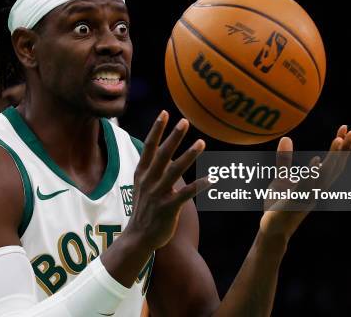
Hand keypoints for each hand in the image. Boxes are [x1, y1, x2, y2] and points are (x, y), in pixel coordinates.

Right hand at [126, 111, 210, 250]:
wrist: (138, 237)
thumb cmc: (144, 209)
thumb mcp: (141, 186)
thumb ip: (150, 169)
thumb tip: (162, 152)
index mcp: (142, 173)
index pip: (149, 147)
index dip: (156, 130)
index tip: (164, 113)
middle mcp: (149, 181)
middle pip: (162, 154)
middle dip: (173, 137)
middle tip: (185, 121)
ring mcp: (158, 194)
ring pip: (175, 171)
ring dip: (189, 156)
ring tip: (201, 143)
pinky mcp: (168, 208)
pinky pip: (186, 194)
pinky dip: (199, 186)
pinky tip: (212, 179)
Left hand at [260, 125, 350, 240]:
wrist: (272, 229)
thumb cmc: (278, 205)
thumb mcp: (281, 179)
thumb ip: (284, 160)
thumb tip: (287, 139)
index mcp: (316, 184)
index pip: (333, 163)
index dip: (341, 148)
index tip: (345, 129)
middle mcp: (317, 190)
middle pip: (336, 167)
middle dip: (344, 149)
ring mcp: (308, 196)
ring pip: (325, 175)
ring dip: (332, 158)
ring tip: (338, 140)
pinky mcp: (295, 202)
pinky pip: (306, 187)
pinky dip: (312, 174)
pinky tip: (316, 162)